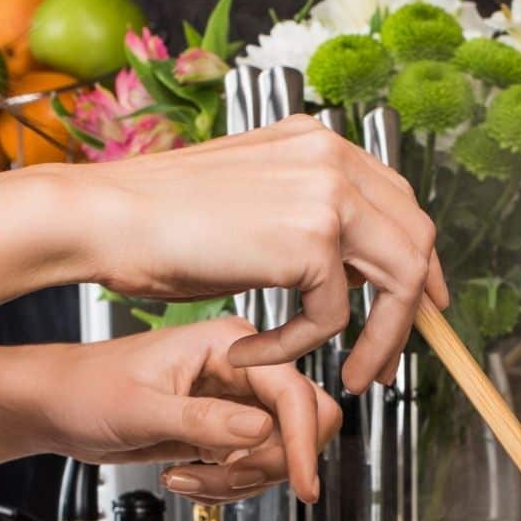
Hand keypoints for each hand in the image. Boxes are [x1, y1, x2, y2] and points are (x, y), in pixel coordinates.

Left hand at [15, 316, 339, 504]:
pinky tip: (187, 478)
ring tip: (188, 478)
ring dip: (240, 480)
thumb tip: (262, 429)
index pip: (294, 395)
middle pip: (303, 423)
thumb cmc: (85, 389)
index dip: (302, 443)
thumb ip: (204, 420)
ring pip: (278, 453)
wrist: (56, 406)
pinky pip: (253, 467)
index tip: (301, 485)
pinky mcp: (225, 430)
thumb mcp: (142, 409)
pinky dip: (228, 486)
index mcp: (229, 345)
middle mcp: (241, 369)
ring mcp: (236, 401)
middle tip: (226, 479)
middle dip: (271, 463)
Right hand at [77, 116, 447, 392]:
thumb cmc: (157, 222)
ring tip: (351, 379)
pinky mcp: (312, 239)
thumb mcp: (252, 207)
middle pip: (416, 237)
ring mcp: (327, 192)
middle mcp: (331, 156)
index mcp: (317, 141)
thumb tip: (346, 263)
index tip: (414, 305)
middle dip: (412, 308)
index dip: (415, 259)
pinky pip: (332, 316)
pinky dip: (296, 347)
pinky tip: (250, 353)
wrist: (105, 218)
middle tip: (391, 359)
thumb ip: (305, 220)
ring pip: (397, 280)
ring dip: (380, 341)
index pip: (398, 200)